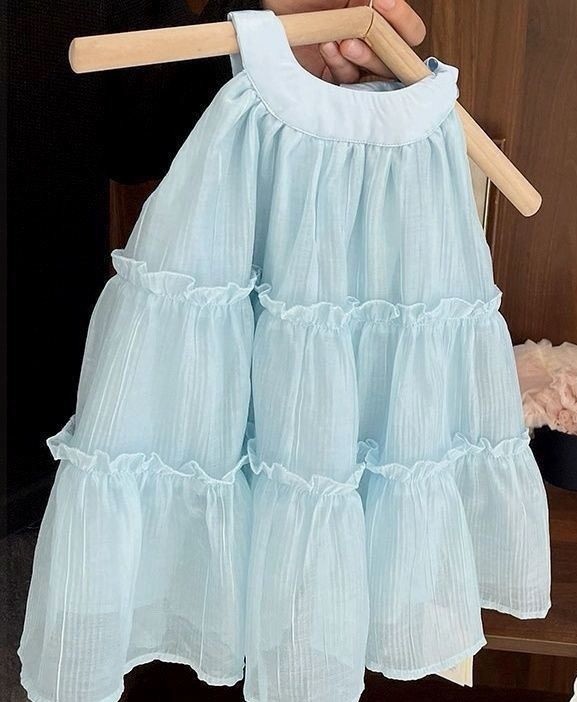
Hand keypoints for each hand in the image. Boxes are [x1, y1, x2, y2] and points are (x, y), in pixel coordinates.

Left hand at [261, 0, 425, 81]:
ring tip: (339, 43)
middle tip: (355, 36)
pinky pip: (345, 85)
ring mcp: (350, 62)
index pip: (409, 32)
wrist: (271, 7)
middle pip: (396, 60)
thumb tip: (387, 0)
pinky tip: (326, 48)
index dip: (402, 21)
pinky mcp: (329, 81)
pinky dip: (339, 68)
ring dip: (360, 60)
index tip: (383, 1)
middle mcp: (369, 41)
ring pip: (372, 76)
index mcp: (378, 14)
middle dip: (380, 48)